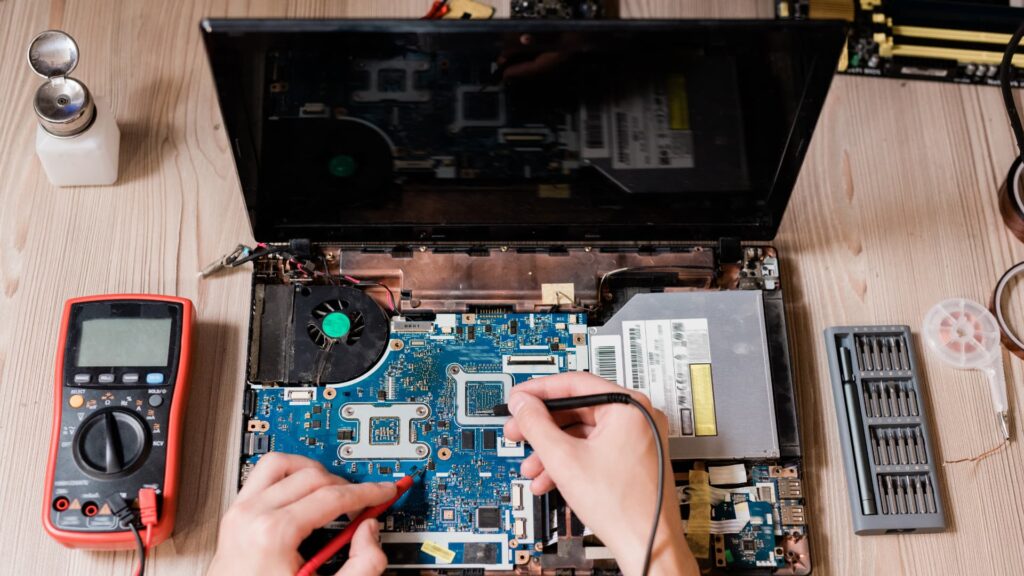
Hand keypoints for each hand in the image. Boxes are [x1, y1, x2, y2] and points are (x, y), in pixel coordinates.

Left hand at [207, 453, 395, 575]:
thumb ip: (361, 566)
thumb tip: (369, 532)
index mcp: (273, 534)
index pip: (332, 497)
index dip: (367, 492)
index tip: (383, 491)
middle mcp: (251, 515)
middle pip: (312, 477)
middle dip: (345, 485)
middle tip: (363, 500)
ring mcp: (239, 512)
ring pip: (282, 464)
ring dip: (312, 471)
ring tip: (331, 490)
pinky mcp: (234, 514)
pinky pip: (262, 475)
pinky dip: (288, 476)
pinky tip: (302, 493)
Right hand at [503, 374, 697, 575]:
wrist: (646, 544)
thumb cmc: (623, 506)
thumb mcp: (564, 458)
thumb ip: (536, 424)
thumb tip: (522, 404)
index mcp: (630, 405)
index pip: (575, 383)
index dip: (539, 392)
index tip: (519, 399)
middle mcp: (638, 416)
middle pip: (577, 409)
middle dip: (542, 427)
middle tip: (518, 432)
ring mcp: (638, 438)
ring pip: (583, 433)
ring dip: (552, 450)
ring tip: (531, 466)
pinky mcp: (633, 457)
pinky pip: (594, 449)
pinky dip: (570, 461)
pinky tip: (549, 479)